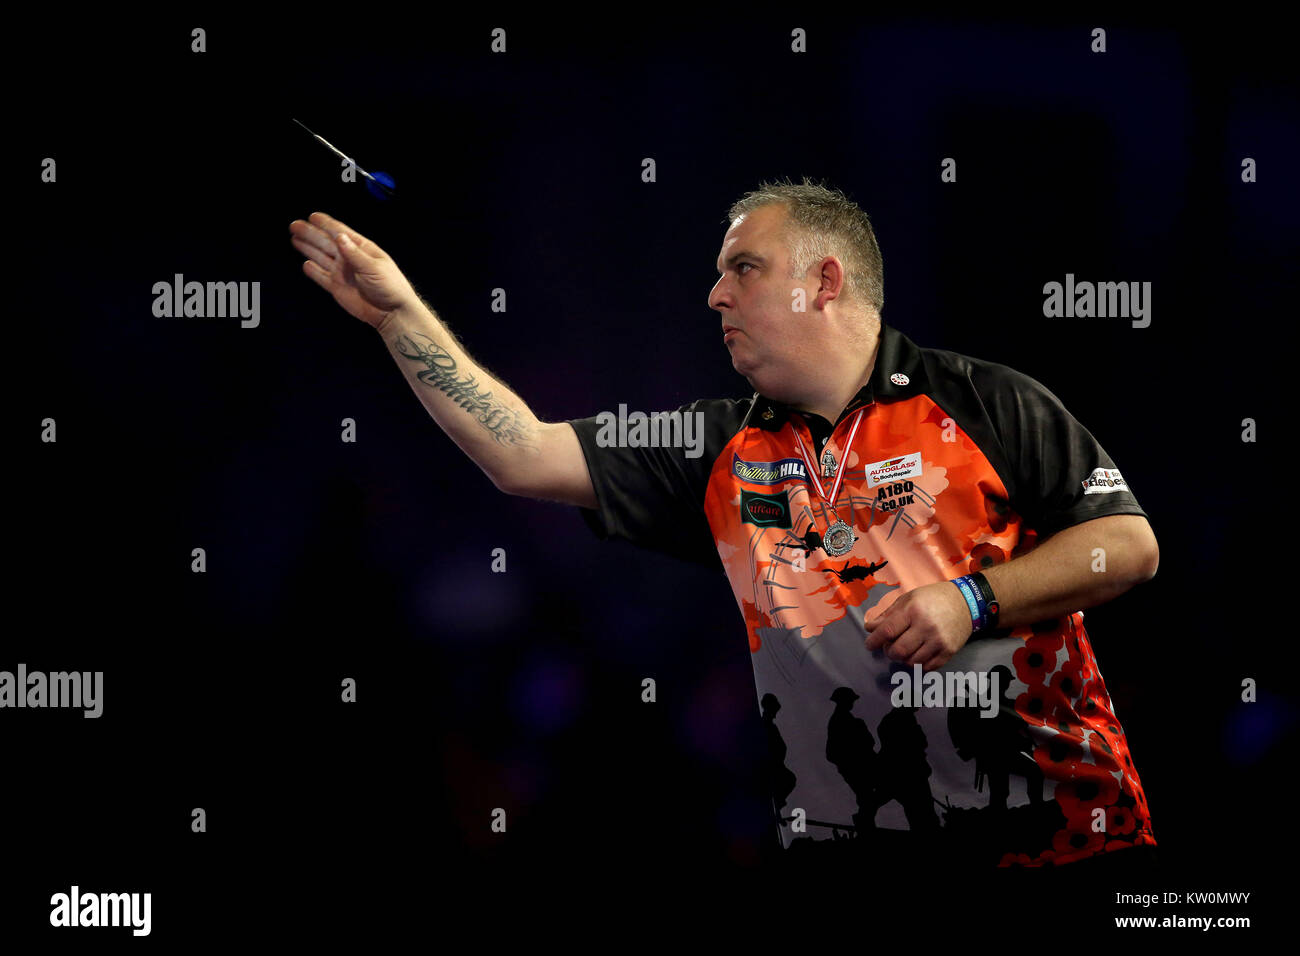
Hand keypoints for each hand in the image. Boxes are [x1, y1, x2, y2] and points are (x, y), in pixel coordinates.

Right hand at [289, 212, 419, 332]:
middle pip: (326, 242)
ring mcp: (343, 273)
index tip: (312, 216)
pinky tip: (306, 264)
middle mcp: (349, 259)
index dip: (325, 224)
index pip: (340, 232)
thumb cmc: (391, 287)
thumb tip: (339, 237)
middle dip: (310, 233)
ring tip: (295, 238)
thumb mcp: (373, 267)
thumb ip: (354, 253)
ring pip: (321, 257)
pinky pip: (322, 277)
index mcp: (361, 249)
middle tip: (294, 225)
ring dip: (308, 248)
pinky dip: (313, 271)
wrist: (392, 313)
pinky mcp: (338, 287)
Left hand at [863, 581, 973, 670]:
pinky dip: (918, 664)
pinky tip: (917, 653)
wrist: (966, 602)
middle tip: (890, 646)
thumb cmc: (932, 598)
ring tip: (905, 648)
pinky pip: (927, 667)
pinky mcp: (949, 652)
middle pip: (898, 651)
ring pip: (912, 662)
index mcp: (913, 610)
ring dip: (903, 658)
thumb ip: (887, 614)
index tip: (869, 645)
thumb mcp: (908, 599)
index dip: (874, 641)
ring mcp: (939, 641)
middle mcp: (926, 627)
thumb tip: (870, 629)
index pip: (887, 631)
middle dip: (889, 651)